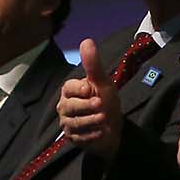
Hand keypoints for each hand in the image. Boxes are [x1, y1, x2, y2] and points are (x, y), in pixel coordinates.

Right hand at [57, 39, 125, 159]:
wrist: (114, 128)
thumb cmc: (107, 101)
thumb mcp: (102, 82)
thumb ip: (93, 64)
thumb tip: (86, 40)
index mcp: (70, 91)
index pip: (68, 87)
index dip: (79, 89)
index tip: (89, 89)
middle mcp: (65, 106)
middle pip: (70, 106)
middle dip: (87, 106)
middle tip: (100, 104)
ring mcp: (67, 123)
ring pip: (74, 122)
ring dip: (92, 121)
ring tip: (104, 119)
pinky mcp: (72, 138)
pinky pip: (79, 137)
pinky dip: (92, 134)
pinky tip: (102, 131)